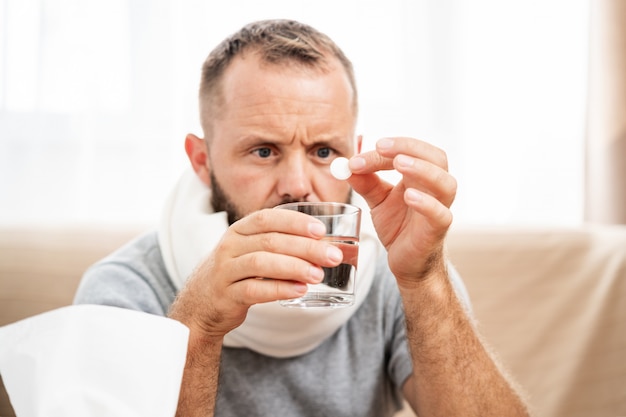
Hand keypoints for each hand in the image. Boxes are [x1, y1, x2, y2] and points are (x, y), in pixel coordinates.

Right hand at [169, 209, 342, 337]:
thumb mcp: (252, 251)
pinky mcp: (226, 294)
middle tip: (332, 256)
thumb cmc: (238, 273)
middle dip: (306, 247)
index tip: (321, 231)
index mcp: (240, 230)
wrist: (201, 303)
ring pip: (262, 263)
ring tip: (318, 274)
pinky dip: (279, 289)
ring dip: (294, 267)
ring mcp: (226, 270)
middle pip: (271, 241)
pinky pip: (254, 289)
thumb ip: (281, 245)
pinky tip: (299, 290)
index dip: (296, 222)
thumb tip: (324, 246)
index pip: (268, 218)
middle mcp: (230, 246)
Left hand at [347, 137, 455, 285]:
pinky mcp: (437, 230)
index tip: (359, 154)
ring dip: (423, 169)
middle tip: (382, 147)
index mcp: (420, 176)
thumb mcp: (377, 200)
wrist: (407, 262)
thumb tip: (348, 165)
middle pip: (436, 158)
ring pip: (445, 183)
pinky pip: (440, 214)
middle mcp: (434, 188)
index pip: (410, 152)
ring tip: (399, 163)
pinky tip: (409, 196)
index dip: (387, 149)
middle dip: (410, 147)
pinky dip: (427, 203)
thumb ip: (365, 182)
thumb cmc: (398, 227)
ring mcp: (439, 208)